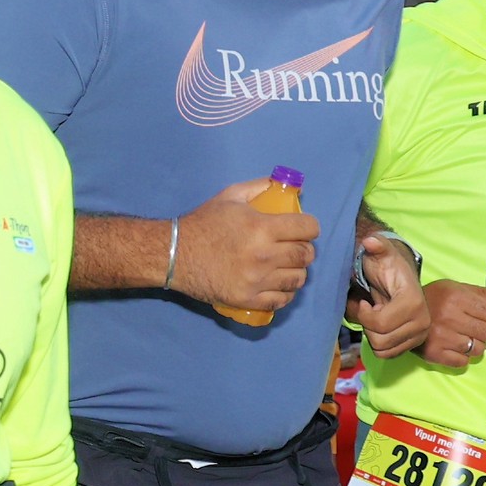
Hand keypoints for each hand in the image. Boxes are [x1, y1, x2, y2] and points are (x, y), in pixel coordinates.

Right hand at [167, 178, 318, 313]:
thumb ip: (258, 188)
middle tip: (296, 247)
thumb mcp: (229, 196)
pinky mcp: (248, 299)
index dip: (310, 226)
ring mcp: (256, 281)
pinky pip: (281, 300)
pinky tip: (278, 285)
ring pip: (297, 279)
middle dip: (306, 249)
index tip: (305, 228)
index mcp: (261, 228)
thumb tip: (283, 186)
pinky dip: (285, 292)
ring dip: (297, 271)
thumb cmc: (203, 223)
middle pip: (306, 255)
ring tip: (287, 267)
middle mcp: (263, 256)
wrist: (174, 254)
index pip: (307, 228)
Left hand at [347, 236, 431, 356]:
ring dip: (374, 334)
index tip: (366, 301)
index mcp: (414, 303)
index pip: (380, 324)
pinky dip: (379, 343)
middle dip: (369, 325)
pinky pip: (388, 355)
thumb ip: (377, 246)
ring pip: (383, 350)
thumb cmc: (387, 266)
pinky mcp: (414, 344)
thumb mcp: (381, 253)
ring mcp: (420, 335)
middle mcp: (422, 322)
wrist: (399, 279)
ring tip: (377, 316)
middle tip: (372, 309)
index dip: (365, 315)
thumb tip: (370, 241)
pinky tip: (381, 326)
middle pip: (380, 340)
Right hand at [418, 281, 485, 369]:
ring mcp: (442, 337)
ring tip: (466, 339)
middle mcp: (450, 317)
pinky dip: (463, 357)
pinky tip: (456, 348)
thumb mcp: (456, 289)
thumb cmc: (434, 299)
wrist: (401, 313)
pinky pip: (463, 362)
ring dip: (476, 346)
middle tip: (479, 329)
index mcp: (456, 298)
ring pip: (478, 350)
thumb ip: (482, 293)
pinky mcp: (434, 353)